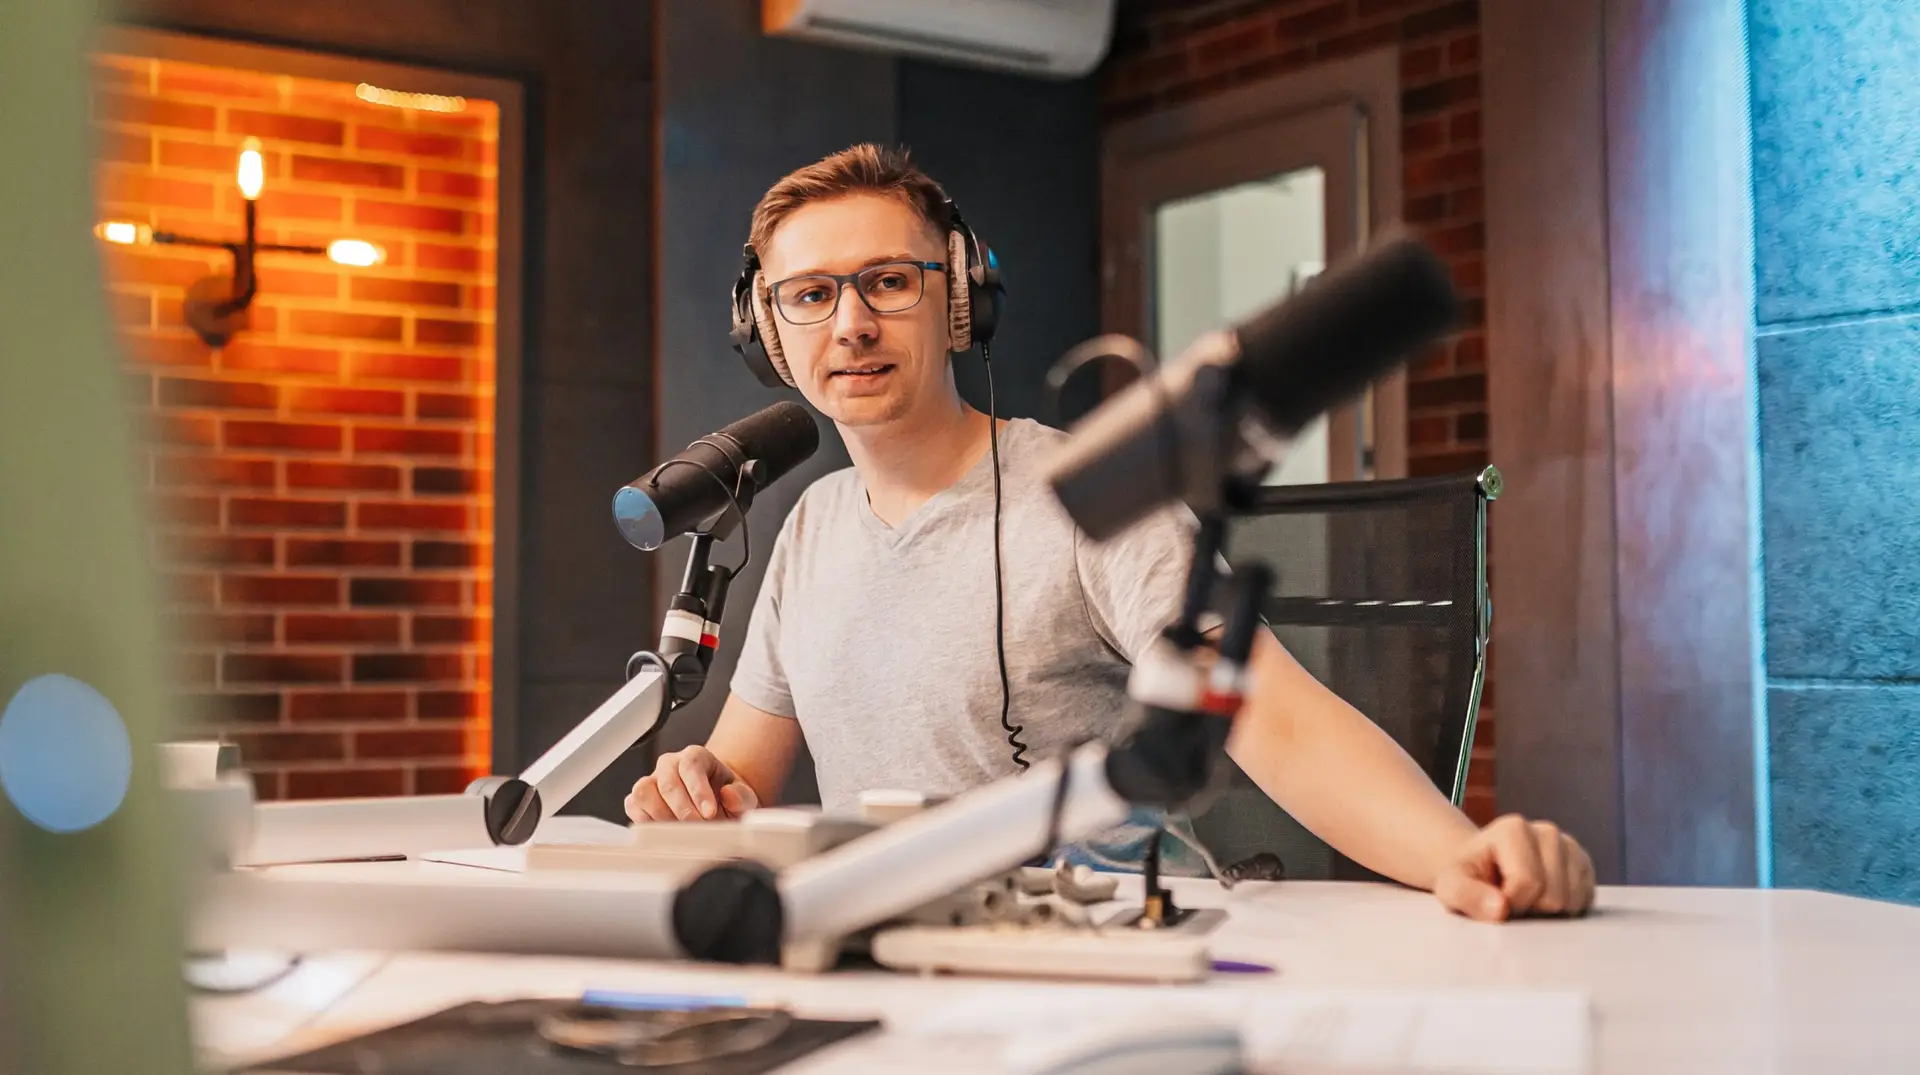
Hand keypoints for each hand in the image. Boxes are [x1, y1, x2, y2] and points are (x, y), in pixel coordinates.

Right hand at [624, 745, 759, 821]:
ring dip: (662, 815)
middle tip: (698, 828)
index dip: (699, 790)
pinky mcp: (639, 799)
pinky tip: (664, 831)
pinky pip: (633, 806)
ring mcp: (652, 781)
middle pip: (667, 781)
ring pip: (644, 791)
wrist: (715, 806)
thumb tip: (729, 795)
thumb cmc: (726, 800)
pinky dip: (645, 821)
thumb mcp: (744, 798)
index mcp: (696, 757)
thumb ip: (741, 796)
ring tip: (681, 831)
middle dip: (683, 810)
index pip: (691, 764)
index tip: (709, 813)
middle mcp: (670, 765)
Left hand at [1433, 814, 1594, 920]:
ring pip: (1572, 901)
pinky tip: (1543, 898)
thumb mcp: (1451, 886)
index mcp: (1513, 828)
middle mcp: (1546, 831)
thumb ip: (1468, 896)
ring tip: (1525, 898)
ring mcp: (1569, 846)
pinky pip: (1585, 901)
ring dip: (1547, 912)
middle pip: (1553, 896)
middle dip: (1530, 908)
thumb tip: (1500, 909)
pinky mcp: (1584, 864)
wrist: (1481, 868)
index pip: (1527, 883)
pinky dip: (1564, 910)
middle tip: (1509, 899)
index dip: (1510, 904)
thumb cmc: (1467, 876)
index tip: (1493, 898)